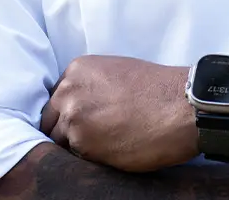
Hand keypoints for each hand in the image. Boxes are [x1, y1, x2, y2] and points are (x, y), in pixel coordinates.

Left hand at [40, 55, 196, 172]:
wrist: (177, 106)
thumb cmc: (155, 89)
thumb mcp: (115, 71)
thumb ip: (90, 85)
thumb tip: (81, 103)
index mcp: (77, 69)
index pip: (57, 97)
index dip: (67, 112)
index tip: (80, 121)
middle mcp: (69, 91)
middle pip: (50, 118)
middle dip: (64, 129)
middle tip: (87, 138)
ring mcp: (73, 118)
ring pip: (59, 140)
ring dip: (75, 146)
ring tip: (101, 146)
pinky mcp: (82, 144)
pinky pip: (74, 157)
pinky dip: (87, 158)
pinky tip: (107, 153)